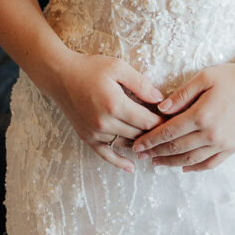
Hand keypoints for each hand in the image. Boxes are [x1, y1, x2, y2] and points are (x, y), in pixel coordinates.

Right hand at [53, 52, 164, 171]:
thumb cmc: (91, 68)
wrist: (61, 76)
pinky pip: (106, 154)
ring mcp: (95, 133)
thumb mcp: (118, 68)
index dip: (161, 122)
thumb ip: (140, 83)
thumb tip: (160, 99)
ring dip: (140, 144)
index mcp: (115, 104)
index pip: (146, 121)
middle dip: (154, 133)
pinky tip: (131, 167)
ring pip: (125, 144)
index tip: (173, 120)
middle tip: (167, 131)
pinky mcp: (87, 137)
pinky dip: (119, 162)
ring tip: (155, 143)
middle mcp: (105, 122)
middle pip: (137, 134)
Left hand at [131, 61, 234, 172]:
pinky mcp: (232, 148)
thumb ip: (181, 94)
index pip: (169, 131)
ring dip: (170, 162)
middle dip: (155, 152)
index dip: (150, 139)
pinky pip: (210, 164)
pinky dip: (194, 168)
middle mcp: (211, 133)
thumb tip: (160, 109)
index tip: (137, 144)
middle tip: (140, 155)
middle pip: (176, 147)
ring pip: (190, 159)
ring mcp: (222, 143)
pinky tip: (183, 167)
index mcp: (201, 115)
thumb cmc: (231, 77)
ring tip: (156, 162)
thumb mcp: (204, 77)